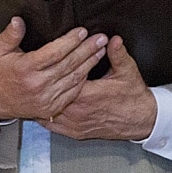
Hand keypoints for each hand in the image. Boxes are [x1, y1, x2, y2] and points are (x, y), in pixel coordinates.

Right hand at [0, 18, 107, 121]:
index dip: (71, 41)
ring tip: (100, 50)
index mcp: (26, 68)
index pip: (55, 52)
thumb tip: (18, 21)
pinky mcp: (51, 107)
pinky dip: (83, 79)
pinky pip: (72, 92)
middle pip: (69, 64)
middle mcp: (38, 84)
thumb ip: (10, 34)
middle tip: (99, 39)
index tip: (81, 31)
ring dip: (90, 63)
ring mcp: (46, 98)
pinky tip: (90, 69)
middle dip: (87, 49)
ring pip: (74, 78)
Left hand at [40, 37, 156, 140]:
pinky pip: (54, 127)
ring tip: (30, 91)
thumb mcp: (127, 71)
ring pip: (49, 112)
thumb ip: (118, 54)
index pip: (64, 80)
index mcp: (90, 94)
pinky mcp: (76, 133)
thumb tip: (113, 39)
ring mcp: (77, 124)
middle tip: (31, 75)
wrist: (141, 120)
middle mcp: (80, 111)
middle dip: (43, 85)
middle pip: (52, 96)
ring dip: (41, 102)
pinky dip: (45, 117)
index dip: (54, 71)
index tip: (46, 62)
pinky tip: (38, 108)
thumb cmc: (133, 97)